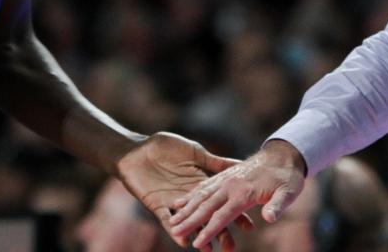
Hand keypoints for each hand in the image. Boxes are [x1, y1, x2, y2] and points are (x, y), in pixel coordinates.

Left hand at [115, 132, 254, 250]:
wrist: (138, 148)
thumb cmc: (165, 147)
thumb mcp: (195, 153)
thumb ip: (214, 162)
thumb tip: (239, 163)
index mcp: (200, 184)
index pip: (220, 203)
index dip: (233, 214)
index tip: (249, 227)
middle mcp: (189, 197)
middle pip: (207, 218)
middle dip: (219, 232)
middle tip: (231, 248)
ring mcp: (173, 203)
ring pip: (188, 224)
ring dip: (197, 236)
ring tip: (209, 250)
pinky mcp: (156, 204)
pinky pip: (165, 220)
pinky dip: (173, 229)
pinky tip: (183, 241)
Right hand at [169, 139, 306, 249]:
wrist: (283, 155)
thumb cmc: (288, 177)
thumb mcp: (289, 192)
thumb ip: (278, 205)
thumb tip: (269, 218)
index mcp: (243, 193)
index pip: (223, 216)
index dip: (209, 231)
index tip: (197, 244)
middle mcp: (230, 186)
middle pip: (205, 207)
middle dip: (189, 221)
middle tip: (174, 232)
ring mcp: (225, 180)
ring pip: (200, 196)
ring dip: (185, 210)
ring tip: (171, 222)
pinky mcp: (223, 175)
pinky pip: (203, 186)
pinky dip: (189, 196)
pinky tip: (179, 203)